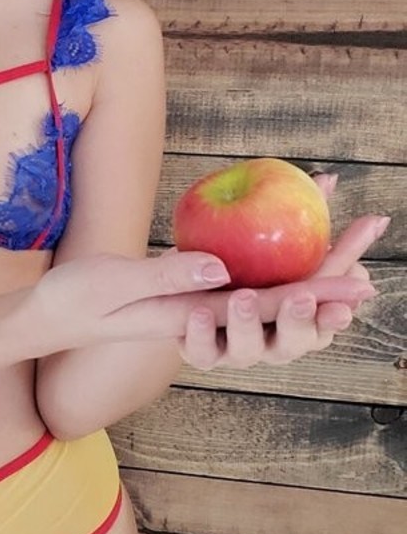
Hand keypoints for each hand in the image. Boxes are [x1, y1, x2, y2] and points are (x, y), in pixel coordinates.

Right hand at [34, 229, 374, 354]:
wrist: (51, 318)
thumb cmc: (76, 300)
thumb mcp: (116, 283)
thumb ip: (168, 274)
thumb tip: (223, 269)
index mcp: (193, 319)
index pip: (267, 309)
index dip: (317, 295)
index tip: (359, 284)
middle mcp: (207, 320)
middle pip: (282, 307)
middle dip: (329, 285)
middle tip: (371, 262)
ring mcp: (200, 311)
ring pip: (269, 300)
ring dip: (311, 281)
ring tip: (349, 258)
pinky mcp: (190, 298)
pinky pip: (245, 285)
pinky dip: (277, 269)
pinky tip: (291, 246)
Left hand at [180, 171, 387, 370]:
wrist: (181, 284)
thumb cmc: (237, 258)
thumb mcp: (269, 236)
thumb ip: (301, 213)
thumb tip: (329, 180)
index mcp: (298, 316)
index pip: (327, 319)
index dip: (338, 312)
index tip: (352, 297)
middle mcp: (272, 339)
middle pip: (295, 342)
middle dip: (301, 322)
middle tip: (300, 297)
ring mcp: (237, 349)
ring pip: (249, 350)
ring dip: (248, 324)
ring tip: (243, 297)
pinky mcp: (201, 352)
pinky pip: (202, 352)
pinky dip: (201, 336)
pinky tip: (198, 313)